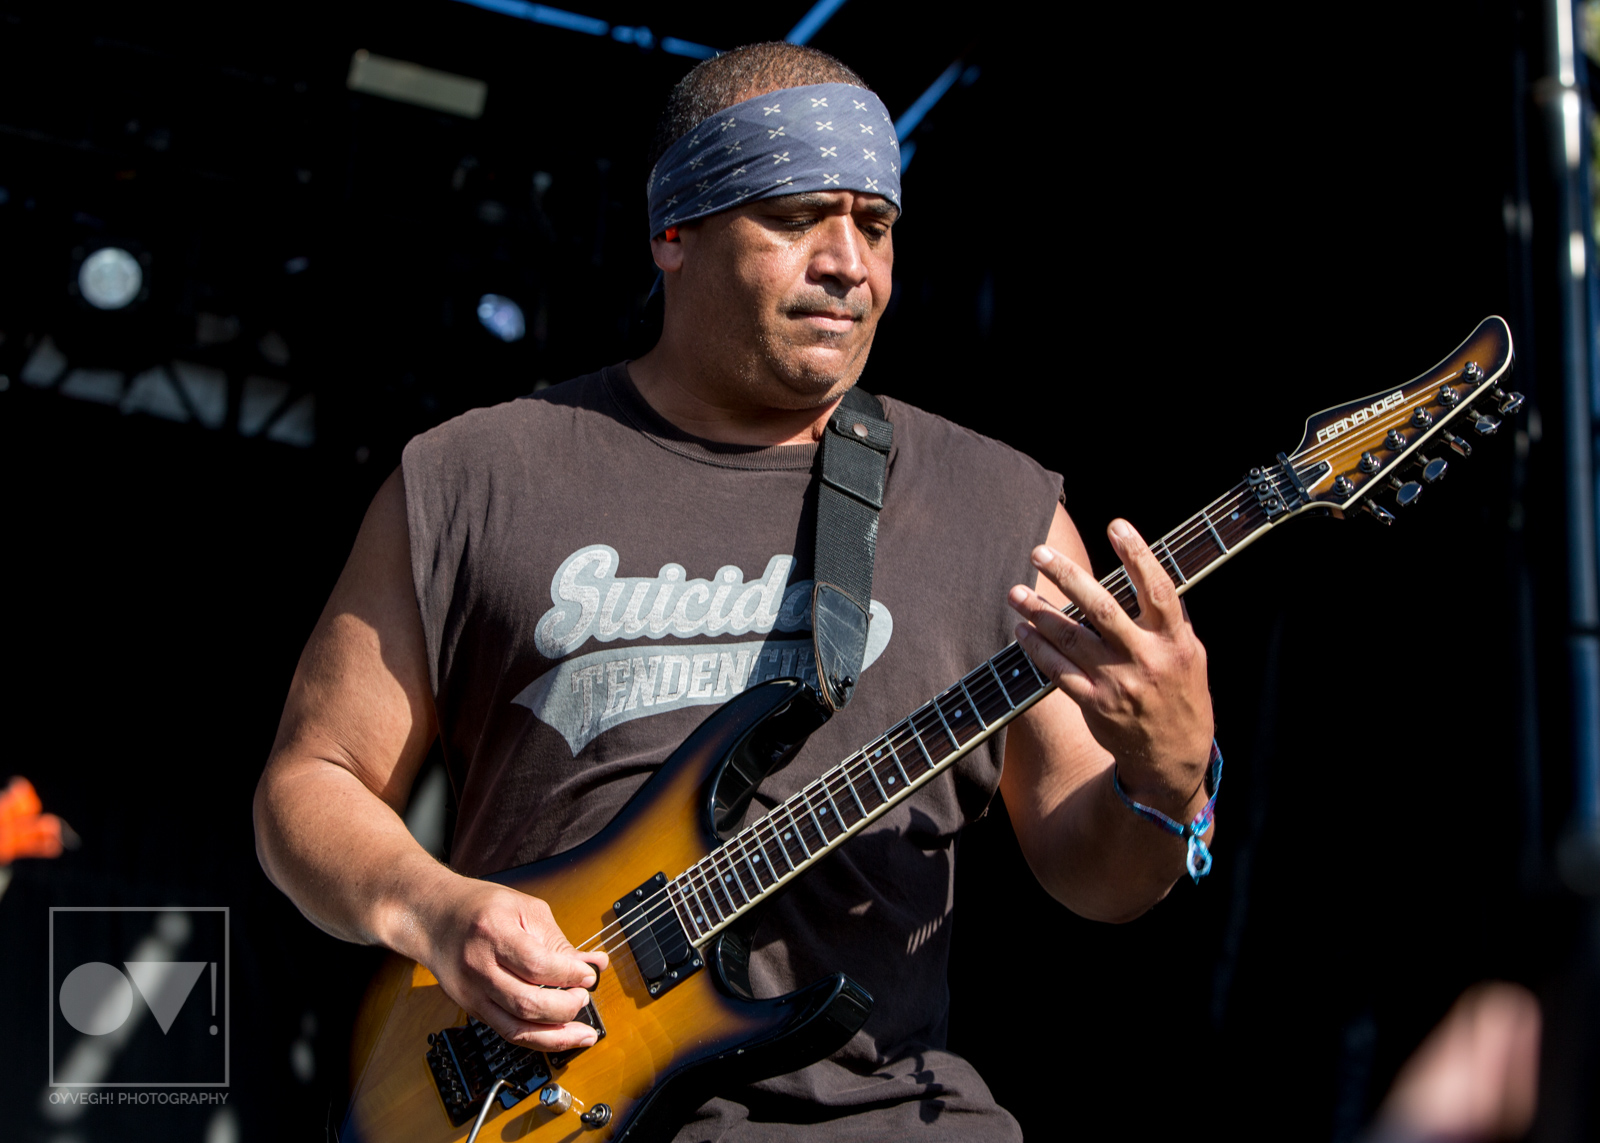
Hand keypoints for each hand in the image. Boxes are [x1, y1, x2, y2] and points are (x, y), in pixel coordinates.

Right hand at [419, 877, 608, 1051]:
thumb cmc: (480, 907)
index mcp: (493, 932)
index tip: (589, 975)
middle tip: (583, 997)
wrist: (432, 918)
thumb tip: (594, 964)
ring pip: (517, 1029)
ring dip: (557, 1036)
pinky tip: (561, 1037)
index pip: (536, 964)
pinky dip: (538, 1040)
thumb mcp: (524, 909)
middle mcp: (479, 967)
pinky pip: (508, 1033)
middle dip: (565, 1008)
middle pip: (526, 1003)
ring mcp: (472, 993)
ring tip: (583, 1030)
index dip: (569, 974)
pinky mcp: (472, 1009)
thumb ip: (559, 941)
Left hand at [1008, 519, 1213, 813]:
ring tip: (1015, 591)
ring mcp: (1118, 684)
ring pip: (1071, 639)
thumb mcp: (1190, 655)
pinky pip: (1058, 671)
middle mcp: (1146, 659)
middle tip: (1038, 552)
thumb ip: (1169, 619)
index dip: (1138, 555)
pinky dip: (1037, 649)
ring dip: (1039, 612)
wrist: (1173, 758)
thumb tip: (1147, 572)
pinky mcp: (1095, 705)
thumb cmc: (1181, 696)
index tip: (1116, 525)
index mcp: (1175, 642)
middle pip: (1102, 609)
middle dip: (1067, 577)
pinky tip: (1023, 631)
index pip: (1157, 590)